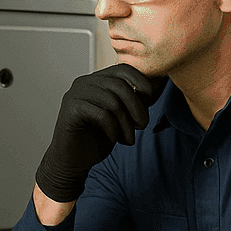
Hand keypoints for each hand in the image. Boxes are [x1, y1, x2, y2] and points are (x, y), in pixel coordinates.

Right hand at [35, 65, 167, 202]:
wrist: (72, 161)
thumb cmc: (97, 138)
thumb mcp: (122, 117)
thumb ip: (135, 100)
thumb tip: (159, 83)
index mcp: (97, 80)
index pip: (123, 69)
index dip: (141, 82)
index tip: (150, 100)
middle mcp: (85, 83)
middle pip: (120, 85)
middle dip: (137, 106)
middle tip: (142, 125)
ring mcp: (75, 95)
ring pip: (112, 101)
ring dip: (126, 122)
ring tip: (128, 138)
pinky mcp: (71, 110)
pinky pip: (101, 114)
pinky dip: (113, 129)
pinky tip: (113, 139)